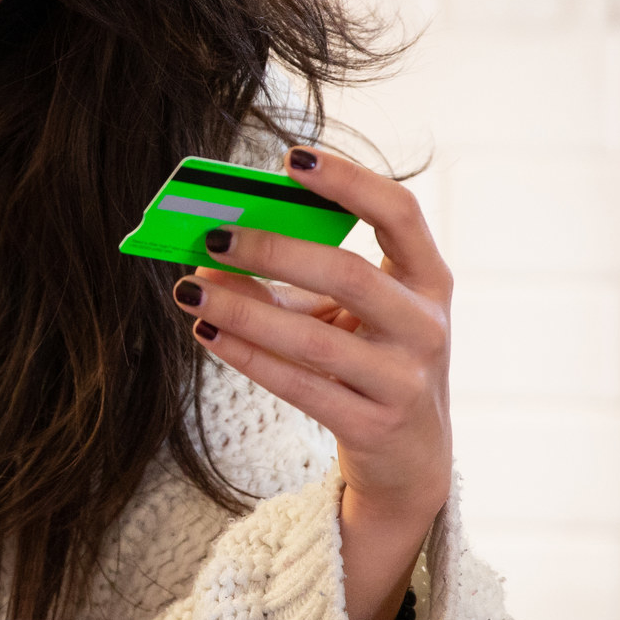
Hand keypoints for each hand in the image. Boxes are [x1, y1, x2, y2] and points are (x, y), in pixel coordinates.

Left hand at [172, 146, 453, 619]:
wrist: (413, 462)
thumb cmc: (374, 365)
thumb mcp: (354, 316)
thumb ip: (296, 283)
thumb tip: (214, 259)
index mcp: (429, 280)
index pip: (399, 212)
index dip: (348, 181)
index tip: (290, 158)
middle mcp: (426, 326)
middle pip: (348, 273)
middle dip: (273, 249)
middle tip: (215, 237)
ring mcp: (404, 381)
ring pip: (314, 338)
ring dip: (243, 310)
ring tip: (190, 289)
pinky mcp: (374, 427)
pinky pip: (300, 386)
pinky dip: (247, 356)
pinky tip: (207, 334)